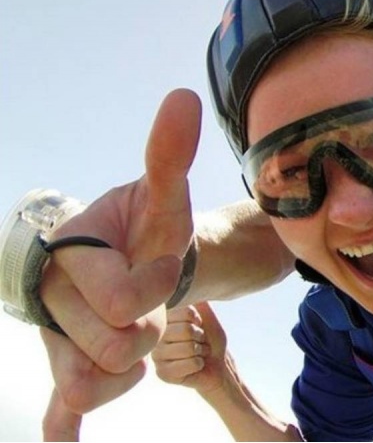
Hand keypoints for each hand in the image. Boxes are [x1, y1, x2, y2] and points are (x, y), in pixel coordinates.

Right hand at [39, 89, 200, 420]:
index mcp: (69, 256)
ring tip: (135, 339)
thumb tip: (183, 99)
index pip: (120, 297)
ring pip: (92, 382)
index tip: (165, 265)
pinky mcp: (68, 365)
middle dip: (148, 327)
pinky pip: (60, 405)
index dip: (156, 283)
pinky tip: (63, 441)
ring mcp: (58, 337)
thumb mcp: (163, 194)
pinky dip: (63, 424)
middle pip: (113, 345)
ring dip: (126, 369)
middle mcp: (54, 300)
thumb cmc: (149, 227)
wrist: (135, 257)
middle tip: (152, 305)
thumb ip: (168, 154)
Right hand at [152, 302, 227, 395]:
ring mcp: (156, 355)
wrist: (217, 365)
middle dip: (200, 337)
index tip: (196, 325)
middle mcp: (155, 336)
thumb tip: (187, 281)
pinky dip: (199, 364)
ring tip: (196, 353)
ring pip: (188, 347)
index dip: (197, 320)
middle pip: (186, 330)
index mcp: (163, 319)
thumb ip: (196, 299)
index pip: (183, 311)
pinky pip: (189, 364)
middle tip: (198, 342)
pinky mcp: (162, 374)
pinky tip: (195, 366)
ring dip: (200, 351)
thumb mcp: (206, 314)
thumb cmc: (211, 339)